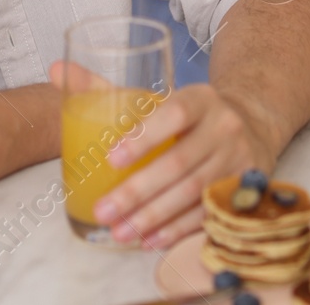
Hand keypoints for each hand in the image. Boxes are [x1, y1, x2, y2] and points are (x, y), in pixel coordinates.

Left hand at [49, 64, 278, 250]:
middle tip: (104, 211)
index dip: (144, 137)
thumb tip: (55, 69)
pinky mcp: (242, 188)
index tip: (111, 158)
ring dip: (154, 217)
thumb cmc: (189, 113)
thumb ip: (106, 87)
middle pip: (180, 163)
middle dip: (138, 192)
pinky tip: (151, 240)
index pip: (174, 114)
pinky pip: (208, 213)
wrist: (253, 123)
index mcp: (200, 99)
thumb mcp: (157, 96)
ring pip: (193, 193)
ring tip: (120, 231)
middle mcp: (224, 127)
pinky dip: (178, 230)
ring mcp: (237, 160)